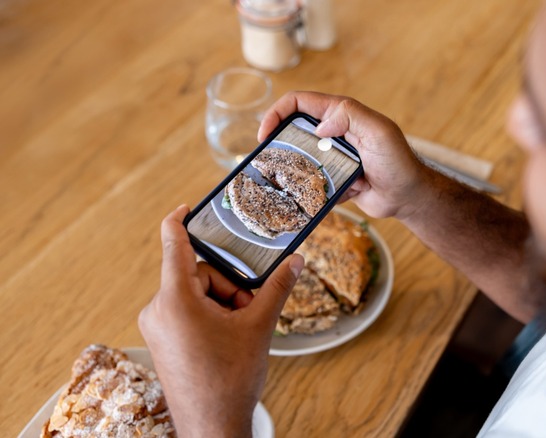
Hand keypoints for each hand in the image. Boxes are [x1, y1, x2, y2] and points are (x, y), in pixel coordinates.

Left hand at [138, 205, 303, 437]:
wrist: (212, 426)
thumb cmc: (229, 380)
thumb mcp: (259, 327)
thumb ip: (277, 289)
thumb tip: (295, 262)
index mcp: (176, 300)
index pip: (173, 246)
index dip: (178, 221)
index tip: (185, 207)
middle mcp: (158, 310)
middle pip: (198, 274)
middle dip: (228, 287)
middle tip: (248, 311)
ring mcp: (158, 327)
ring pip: (194, 294)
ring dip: (222, 303)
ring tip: (239, 331)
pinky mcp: (162, 341)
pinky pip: (186, 311)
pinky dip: (210, 315)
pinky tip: (227, 338)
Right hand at [258, 91, 433, 219]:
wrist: (407, 198)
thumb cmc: (398, 162)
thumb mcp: (379, 132)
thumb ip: (351, 116)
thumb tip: (318, 124)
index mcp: (341, 114)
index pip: (299, 103)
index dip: (277, 113)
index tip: (265, 134)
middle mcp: (333, 133)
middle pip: (293, 131)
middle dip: (277, 144)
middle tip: (266, 162)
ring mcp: (331, 157)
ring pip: (299, 159)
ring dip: (289, 170)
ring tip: (278, 184)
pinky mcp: (332, 178)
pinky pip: (310, 182)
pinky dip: (304, 189)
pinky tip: (300, 200)